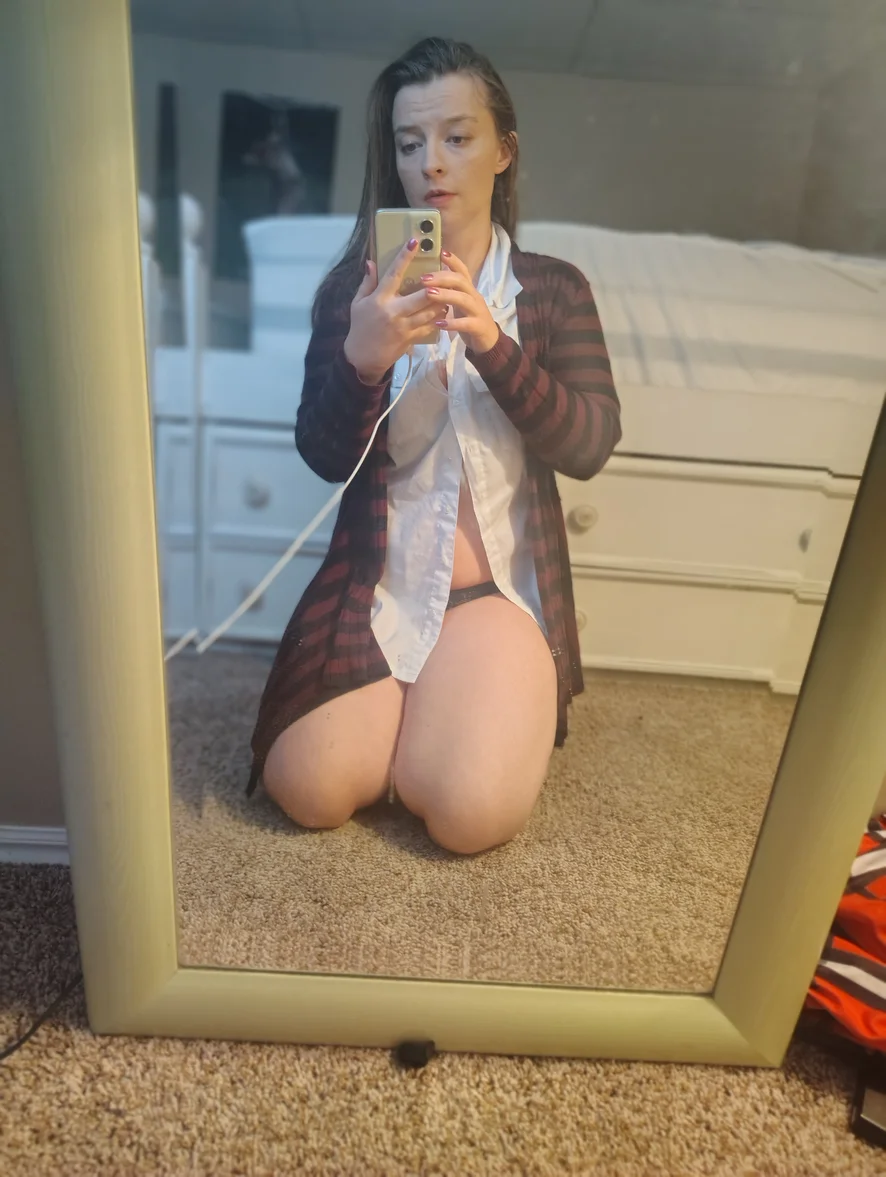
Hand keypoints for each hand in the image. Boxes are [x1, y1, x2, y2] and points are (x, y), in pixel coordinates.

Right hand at [343, 238, 441, 384]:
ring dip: (441, 301)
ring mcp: (404, 326)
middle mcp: (393, 312)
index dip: (404, 257)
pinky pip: (429, 326)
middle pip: (420, 296)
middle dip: (434, 285)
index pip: (393, 274)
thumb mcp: (358, 303)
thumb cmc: (360, 326)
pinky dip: (438, 318)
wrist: (363, 357)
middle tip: (444, 272)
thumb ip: (367, 283)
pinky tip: (444, 309)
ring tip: (448, 290)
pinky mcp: (411, 338)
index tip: (415, 242)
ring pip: (429, 312)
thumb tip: (371, 262)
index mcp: (379, 300)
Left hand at [420, 251, 499, 354]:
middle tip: (423, 278)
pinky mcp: (478, 327)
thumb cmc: (470, 319)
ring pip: (463, 299)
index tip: (440, 252)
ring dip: (446, 295)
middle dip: (442, 278)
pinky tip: (439, 323)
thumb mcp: (460, 302)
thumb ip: (450, 291)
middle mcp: (474, 297)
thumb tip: (430, 279)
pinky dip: (452, 323)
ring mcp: (478, 311)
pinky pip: (466, 323)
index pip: (463, 271)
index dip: (453, 261)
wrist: (488, 341)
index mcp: (469, 290)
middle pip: (461, 281)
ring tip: (429, 294)